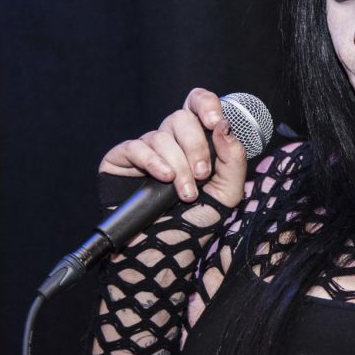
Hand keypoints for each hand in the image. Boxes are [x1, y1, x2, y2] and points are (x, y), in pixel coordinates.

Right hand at [99, 88, 248, 207]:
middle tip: (202, 175)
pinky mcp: (121, 160)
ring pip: (161, 136)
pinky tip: (163, 178)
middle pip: (181, 118)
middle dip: (196, 147)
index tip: (215, 123)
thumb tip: (224, 126)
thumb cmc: (195, 222)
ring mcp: (144, 149)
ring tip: (185, 193)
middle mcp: (170, 140)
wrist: (165, 251)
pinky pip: (135, 147)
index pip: (198, 103)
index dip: (206, 104)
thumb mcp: (228, 192)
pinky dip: (153, 162)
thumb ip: (233, 158)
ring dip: (178, 166)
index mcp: (196, 140)